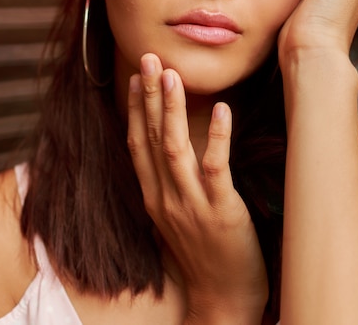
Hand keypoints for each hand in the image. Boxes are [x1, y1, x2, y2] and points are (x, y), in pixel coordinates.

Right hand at [127, 53, 267, 323]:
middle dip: (148, 96)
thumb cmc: (202, 252)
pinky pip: (215, 168)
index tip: (135, 77)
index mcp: (153, 196)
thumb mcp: (177, 215)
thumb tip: (169, 149)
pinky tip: (221, 110)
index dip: (134, 109)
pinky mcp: (220, 211)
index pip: (137, 144)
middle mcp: (165, 197)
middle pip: (151, 138)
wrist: (223, 298)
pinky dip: (216, 137)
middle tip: (148, 59)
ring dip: (171, 108)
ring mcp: (190, 204)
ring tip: (172, 75)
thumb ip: (170, 182)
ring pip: (174, 147)